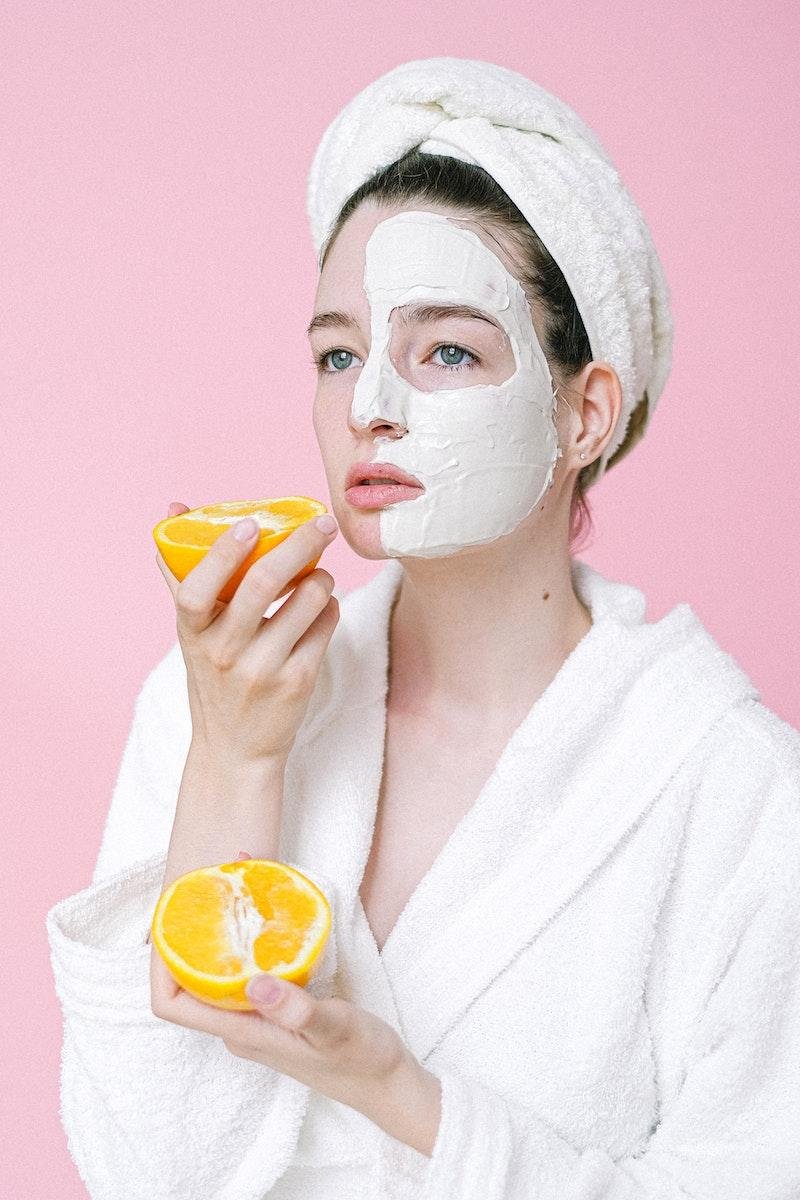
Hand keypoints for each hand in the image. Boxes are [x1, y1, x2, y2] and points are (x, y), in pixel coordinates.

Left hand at [150, 855, 412, 1119]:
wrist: (386, 1081)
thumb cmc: (361, 1059)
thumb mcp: (335, 1029)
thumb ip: (296, 1010)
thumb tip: (256, 983)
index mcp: (242, 1032)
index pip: (173, 1004)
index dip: (162, 964)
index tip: (173, 919)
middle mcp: (240, 1025)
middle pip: (191, 978)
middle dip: (191, 932)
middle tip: (206, 886)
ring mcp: (256, 1017)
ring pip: (219, 970)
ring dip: (220, 931)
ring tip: (233, 887)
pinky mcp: (275, 1007)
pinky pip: (246, 968)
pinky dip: (246, 939)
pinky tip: (264, 911)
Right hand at [155, 501, 339, 767]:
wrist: (235, 750)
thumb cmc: (214, 676)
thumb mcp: (193, 633)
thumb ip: (183, 573)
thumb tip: (174, 509)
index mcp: (194, 633)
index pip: (197, 588)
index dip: (223, 552)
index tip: (250, 523)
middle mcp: (224, 652)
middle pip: (264, 583)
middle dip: (300, 544)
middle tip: (322, 523)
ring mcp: (263, 669)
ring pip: (307, 600)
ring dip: (322, 577)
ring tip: (319, 574)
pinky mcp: (298, 682)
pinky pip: (326, 626)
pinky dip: (329, 607)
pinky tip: (321, 607)